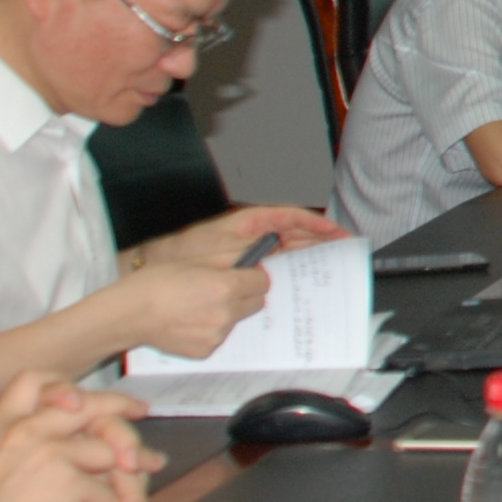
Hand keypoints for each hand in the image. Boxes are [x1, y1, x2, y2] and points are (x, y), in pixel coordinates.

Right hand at [0, 375, 162, 501]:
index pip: (35, 382)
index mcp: (1, 425)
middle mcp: (29, 430)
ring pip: (110, 449)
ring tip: (148, 474)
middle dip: (121, 406)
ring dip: (134, 467)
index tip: (83, 395)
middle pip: (90, 404)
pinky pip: (107, 487)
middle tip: (140, 411)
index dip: (64, 384)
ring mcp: (52, 452)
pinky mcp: (69, 481)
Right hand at [109, 254, 271, 358]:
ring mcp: (216, 336)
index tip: (242, 274)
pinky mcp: (205, 351)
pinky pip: (218, 336)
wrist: (127, 314)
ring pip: (236, 320)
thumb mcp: (194, 260)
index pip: (263, 282)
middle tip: (219, 288)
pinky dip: (210, 329)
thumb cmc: (155, 283)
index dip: (253, 276)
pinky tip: (188, 321)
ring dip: (226, 312)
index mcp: (226, 288)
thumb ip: (228, 258)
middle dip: (244, 294)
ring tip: (196, 305)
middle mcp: (225, 314)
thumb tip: (252, 257)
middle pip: (256, 303)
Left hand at [154, 204, 340, 270]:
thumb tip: (279, 263)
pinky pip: (273, 270)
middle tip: (343, 250)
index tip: (336, 232)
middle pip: (295, 236)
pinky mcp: (245, 271)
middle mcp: (253, 237)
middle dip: (320, 242)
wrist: (158, 271)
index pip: (292, 219)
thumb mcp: (222, 249)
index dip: (316, 224)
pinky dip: (289, 274)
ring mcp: (251, 254)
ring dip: (309, 258)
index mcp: (251, 223)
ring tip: (330, 265)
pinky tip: (299, 283)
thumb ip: (254, 253)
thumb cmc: (185, 253)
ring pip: (288, 253)